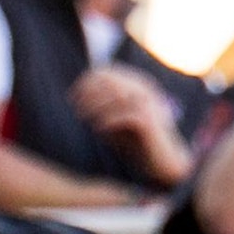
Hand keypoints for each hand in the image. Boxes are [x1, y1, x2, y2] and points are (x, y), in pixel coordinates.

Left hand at [72, 66, 190, 187]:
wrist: (161, 161)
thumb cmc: (133, 141)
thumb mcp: (113, 119)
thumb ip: (100, 106)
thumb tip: (76, 95)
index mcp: (137, 86)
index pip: (107, 73)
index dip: (86, 83)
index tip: (73, 98)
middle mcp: (145, 91)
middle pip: (111, 80)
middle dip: (90, 93)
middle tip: (77, 108)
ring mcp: (150, 104)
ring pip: (118, 95)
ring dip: (97, 106)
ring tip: (84, 118)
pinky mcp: (151, 121)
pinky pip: (126, 114)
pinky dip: (109, 120)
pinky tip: (99, 129)